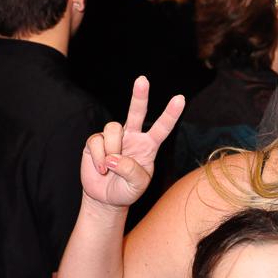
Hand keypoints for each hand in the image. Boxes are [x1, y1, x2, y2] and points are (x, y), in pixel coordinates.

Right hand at [82, 76, 184, 207]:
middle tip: (143, 80)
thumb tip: (114, 157)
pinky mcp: (96, 141)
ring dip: (112, 150)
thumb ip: (131, 171)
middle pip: (137, 112)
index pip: (162, 127)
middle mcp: (133, 137)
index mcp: (149, 146)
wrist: (106, 198)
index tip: (180, 99)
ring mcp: (114, 138)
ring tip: (110, 168)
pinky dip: (98, 157)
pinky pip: (96, 141)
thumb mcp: (137, 185)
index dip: (171, 114)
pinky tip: (100, 169)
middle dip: (140, 96)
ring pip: (113, 128)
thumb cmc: (127, 190)